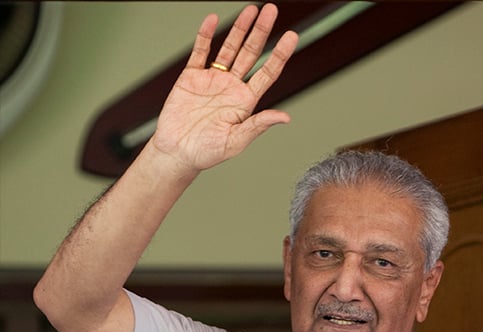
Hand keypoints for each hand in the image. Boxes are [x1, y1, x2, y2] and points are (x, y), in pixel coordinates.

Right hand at [151, 3, 297, 172]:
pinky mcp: (191, 77)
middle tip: (271, 10)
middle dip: (262, 32)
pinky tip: (212, 20)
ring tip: (250, 11)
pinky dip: (205, 36)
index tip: (292, 36)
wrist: (176, 153)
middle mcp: (232, 87)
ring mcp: (212, 79)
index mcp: (246, 101)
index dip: (280, 54)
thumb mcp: (236, 141)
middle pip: (251, 53)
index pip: (268, 72)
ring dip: (239, 29)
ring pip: (229, 48)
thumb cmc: (207, 152)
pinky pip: (200, 52)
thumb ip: (258, 125)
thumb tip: (284, 117)